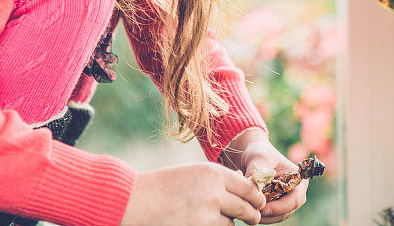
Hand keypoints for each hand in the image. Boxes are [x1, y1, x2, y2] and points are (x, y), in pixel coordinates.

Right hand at [119, 163, 265, 225]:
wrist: (134, 201)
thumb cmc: (163, 187)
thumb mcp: (194, 175)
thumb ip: (218, 182)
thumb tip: (246, 193)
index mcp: (213, 173)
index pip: (247, 187)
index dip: (256, 197)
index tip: (259, 202)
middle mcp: (214, 193)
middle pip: (246, 208)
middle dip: (252, 214)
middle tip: (254, 218)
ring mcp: (207, 215)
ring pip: (230, 224)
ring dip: (226, 224)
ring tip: (209, 217)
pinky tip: (202, 223)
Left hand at [220, 128, 308, 223]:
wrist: (249, 153)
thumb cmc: (259, 152)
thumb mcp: (260, 158)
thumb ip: (260, 173)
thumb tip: (255, 191)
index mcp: (298, 179)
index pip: (295, 200)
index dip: (279, 208)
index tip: (261, 208)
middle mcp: (294, 192)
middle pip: (285, 212)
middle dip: (267, 214)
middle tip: (249, 210)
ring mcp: (284, 200)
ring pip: (274, 217)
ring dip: (260, 215)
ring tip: (244, 204)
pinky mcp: (273, 205)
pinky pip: (266, 216)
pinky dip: (255, 212)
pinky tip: (244, 204)